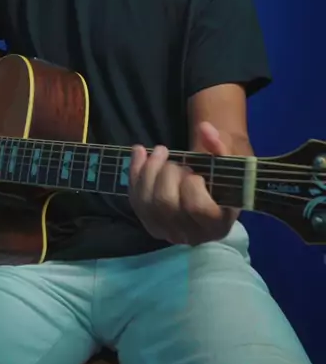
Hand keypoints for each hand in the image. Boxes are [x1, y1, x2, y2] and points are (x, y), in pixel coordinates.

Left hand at [129, 122, 236, 245]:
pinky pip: (135, 200)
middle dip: (168, 173)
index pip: (197, 207)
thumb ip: (220, 147)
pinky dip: (135, 172)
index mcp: (217, 224)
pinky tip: (139, 152)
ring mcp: (167, 232)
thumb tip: (204, 128)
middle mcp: (191, 235)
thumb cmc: (222, 180)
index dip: (192, 184)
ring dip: (149, 169)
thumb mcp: (228, 164)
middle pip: (166, 203)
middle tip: (179, 163)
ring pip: (146, 202)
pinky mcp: (150, 224)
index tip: (196, 173)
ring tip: (161, 152)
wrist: (211, 194)